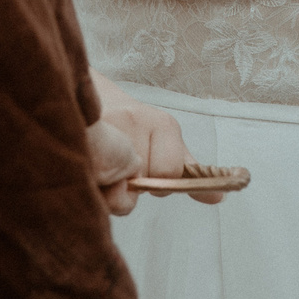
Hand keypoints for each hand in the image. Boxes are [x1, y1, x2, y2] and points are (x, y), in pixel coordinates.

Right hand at [91, 77, 227, 208]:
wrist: (95, 101)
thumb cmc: (136, 132)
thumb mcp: (168, 147)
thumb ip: (189, 174)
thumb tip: (218, 196)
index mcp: (163, 124)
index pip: (168, 171)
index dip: (158, 184)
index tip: (148, 173)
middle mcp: (135, 119)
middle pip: (140, 181)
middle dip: (132, 187)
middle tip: (125, 170)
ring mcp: (105, 124)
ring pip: (113, 184)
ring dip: (109, 189)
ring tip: (108, 169)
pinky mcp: (79, 133)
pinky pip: (90, 179)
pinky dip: (93, 186)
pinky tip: (92, 171)